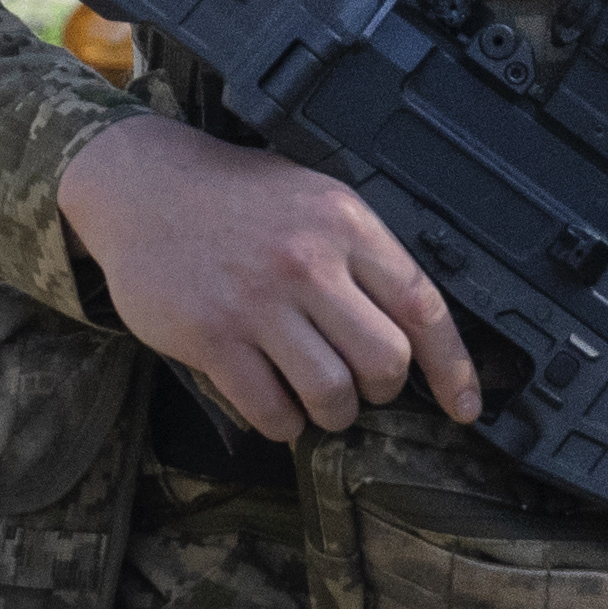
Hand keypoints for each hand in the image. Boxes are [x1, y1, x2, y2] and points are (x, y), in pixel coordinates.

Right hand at [53, 113, 478, 443]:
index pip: (423, 306)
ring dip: (332, 413)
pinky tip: (274, 404)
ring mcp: (257, 301)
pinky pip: (270, 410)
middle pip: (385, 362)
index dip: (453, 367)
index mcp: (344, 222)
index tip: (465, 407)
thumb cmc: (235, 196)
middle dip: (380, 390)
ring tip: (316, 399)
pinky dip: (281, 422)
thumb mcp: (312, 196)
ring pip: (331, 395)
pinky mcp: (211, 337)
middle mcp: (307, 261)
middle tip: (361, 385)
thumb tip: (411, 329)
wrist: (142, 185)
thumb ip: (360, 253)